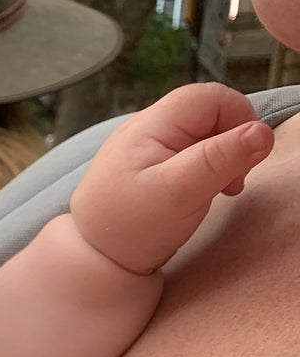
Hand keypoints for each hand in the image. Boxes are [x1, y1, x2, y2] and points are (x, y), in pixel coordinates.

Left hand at [71, 83, 273, 274]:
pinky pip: (188, 154)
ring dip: (220, 158)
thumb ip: (220, 160)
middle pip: (208, 114)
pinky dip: (204, 169)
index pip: (209, 97)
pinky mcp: (149, 166)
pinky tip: (202, 193)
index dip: (239, 118)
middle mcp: (145, 129)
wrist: (95, 259)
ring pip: (201, 135)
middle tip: (232, 181)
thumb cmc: (132, 227)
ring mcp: (145, 147)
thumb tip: (262, 132)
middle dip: (231, 142)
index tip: (246, 157)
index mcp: (149, 126)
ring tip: (219, 190)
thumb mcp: (180, 193)